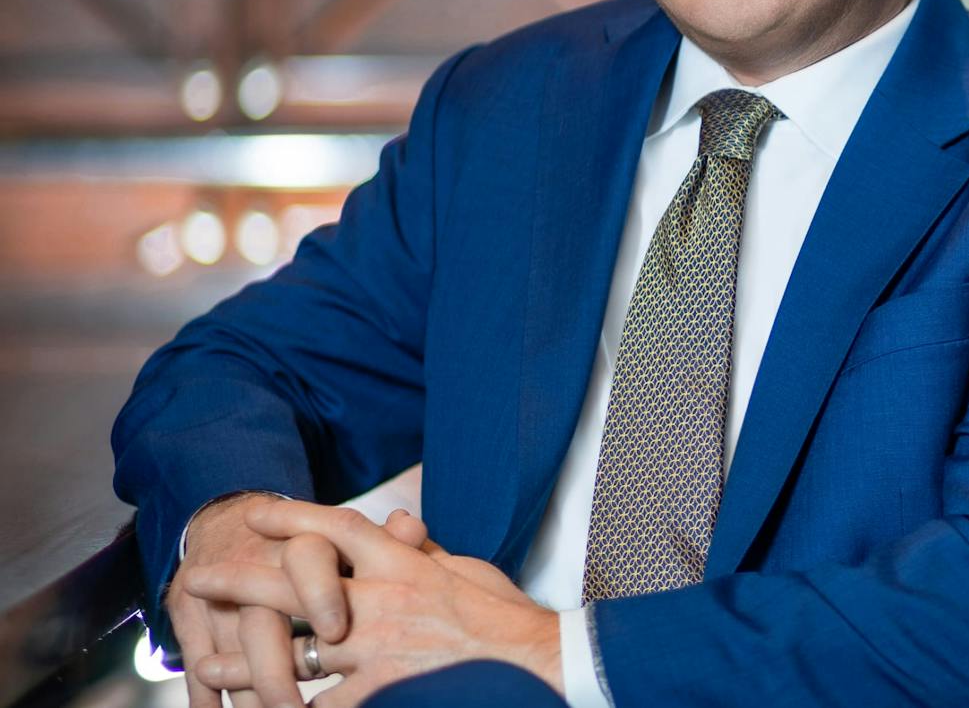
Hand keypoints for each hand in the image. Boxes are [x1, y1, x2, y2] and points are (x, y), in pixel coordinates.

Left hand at [179, 502, 560, 707]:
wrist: (535, 661)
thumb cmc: (505, 619)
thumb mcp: (465, 570)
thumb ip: (423, 551)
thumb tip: (400, 524)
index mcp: (405, 566)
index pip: (340, 529)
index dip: (294, 518)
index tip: (256, 514)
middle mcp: (382, 602)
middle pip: (294, 586)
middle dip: (240, 581)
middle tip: (198, 577)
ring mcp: (377, 651)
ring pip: (291, 654)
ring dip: (243, 661)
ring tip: (206, 663)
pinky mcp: (381, 693)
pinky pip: (322, 703)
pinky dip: (293, 707)